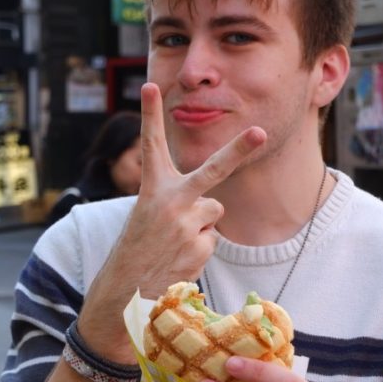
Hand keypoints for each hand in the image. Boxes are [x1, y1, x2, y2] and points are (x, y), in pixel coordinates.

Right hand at [77, 84, 265, 357]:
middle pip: (212, 170)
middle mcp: (169, 201)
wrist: (124, 295)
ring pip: (213, 212)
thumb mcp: (148, 218)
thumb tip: (214, 208)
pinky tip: (178, 260)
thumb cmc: (137, 252)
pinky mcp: (199, 246)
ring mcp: (186, 223)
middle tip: (259, 132)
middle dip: (238, 150)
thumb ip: (177, 202)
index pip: (151, 146)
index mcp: (151, 190)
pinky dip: (199, 250)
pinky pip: (212, 239)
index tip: (150, 86)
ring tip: (175, 244)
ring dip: (201, 227)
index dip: (150, 115)